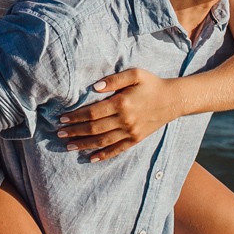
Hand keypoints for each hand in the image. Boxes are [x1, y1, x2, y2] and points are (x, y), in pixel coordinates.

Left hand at [57, 68, 181, 161]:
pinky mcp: (136, 139)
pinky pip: (117, 150)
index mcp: (122, 103)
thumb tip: (94, 87)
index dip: (76, 116)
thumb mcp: (135, 74)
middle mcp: (125, 120)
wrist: (173, 99)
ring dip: (84, 145)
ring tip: (69, 146)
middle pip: (94, 129)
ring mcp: (130, 132)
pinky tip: (91, 158)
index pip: (92, 113)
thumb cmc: (152, 84)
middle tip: (59, 133)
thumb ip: (114, 80)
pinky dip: (103, 155)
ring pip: (103, 141)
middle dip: (75, 132)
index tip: (63, 119)